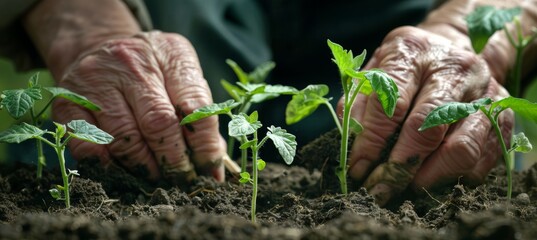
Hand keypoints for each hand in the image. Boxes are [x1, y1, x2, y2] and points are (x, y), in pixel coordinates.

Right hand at [52, 31, 226, 183]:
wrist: (99, 44)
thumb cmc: (153, 68)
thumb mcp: (181, 73)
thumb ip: (199, 113)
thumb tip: (213, 164)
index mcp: (171, 54)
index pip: (195, 107)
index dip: (205, 146)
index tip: (209, 172)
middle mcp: (132, 62)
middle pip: (160, 124)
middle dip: (175, 162)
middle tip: (182, 181)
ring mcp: (96, 79)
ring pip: (125, 138)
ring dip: (144, 168)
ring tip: (157, 179)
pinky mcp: (68, 100)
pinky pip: (87, 144)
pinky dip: (107, 165)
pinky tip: (122, 170)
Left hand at [342, 26, 513, 205]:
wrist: (452, 49)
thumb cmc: (403, 66)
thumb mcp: (373, 71)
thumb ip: (358, 105)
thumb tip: (351, 148)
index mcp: (412, 52)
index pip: (391, 103)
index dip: (371, 141)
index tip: (358, 168)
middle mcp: (454, 68)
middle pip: (428, 127)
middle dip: (399, 166)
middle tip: (380, 189)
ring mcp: (484, 91)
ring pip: (461, 148)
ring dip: (429, 177)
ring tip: (406, 188)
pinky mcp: (503, 114)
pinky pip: (482, 159)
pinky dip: (454, 178)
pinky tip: (432, 179)